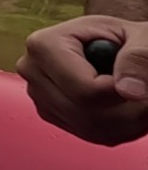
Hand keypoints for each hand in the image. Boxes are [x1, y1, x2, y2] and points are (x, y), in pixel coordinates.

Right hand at [17, 15, 147, 145]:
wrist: (111, 44)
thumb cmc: (124, 37)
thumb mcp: (141, 36)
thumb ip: (138, 57)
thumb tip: (130, 90)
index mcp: (43, 45)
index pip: (86, 91)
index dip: (122, 93)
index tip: (138, 81)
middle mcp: (32, 71)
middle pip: (87, 113)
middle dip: (128, 109)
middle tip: (144, 90)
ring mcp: (37, 94)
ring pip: (90, 127)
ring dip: (127, 121)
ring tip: (136, 95)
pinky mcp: (48, 112)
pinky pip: (89, 133)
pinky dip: (115, 127)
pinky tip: (121, 105)